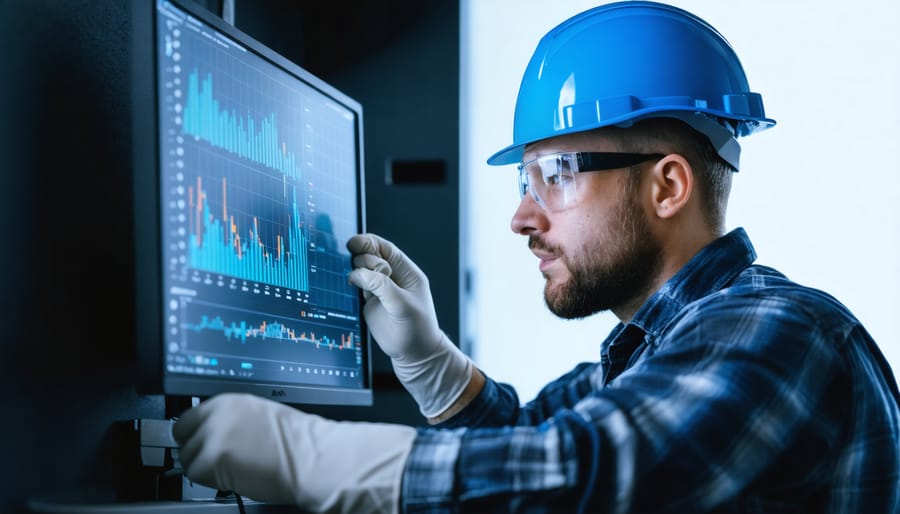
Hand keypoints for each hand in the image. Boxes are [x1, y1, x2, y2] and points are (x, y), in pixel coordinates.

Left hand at [172, 393, 416, 512]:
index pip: (188, 418)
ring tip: (231, 471)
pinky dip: (210, 481)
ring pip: (188, 459)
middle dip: (199, 453)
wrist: (311, 457)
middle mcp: (218, 414)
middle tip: (219, 463)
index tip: (200, 446)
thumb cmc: (298, 441)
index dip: (194, 436)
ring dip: (205, 469)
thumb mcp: (261, 415)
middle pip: (184, 439)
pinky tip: (232, 478)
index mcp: (230, 401)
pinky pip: (196, 475)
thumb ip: (232, 420)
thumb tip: (213, 434)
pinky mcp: (213, 459)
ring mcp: (213, 435)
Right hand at [347, 233, 472, 417]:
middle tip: (361, 273)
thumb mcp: (402, 305)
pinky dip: (349, 284)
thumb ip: (382, 286)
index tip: (354, 243)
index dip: (369, 243)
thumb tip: (358, 272)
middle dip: (361, 259)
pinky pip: (356, 287)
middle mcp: (392, 278)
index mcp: (406, 272)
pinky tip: (346, 286)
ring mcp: (380, 290)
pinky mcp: (369, 302)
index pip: (386, 249)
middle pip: (370, 257)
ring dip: (354, 271)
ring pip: (361, 271)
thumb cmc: (417, 329)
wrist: (415, 355)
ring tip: (354, 281)